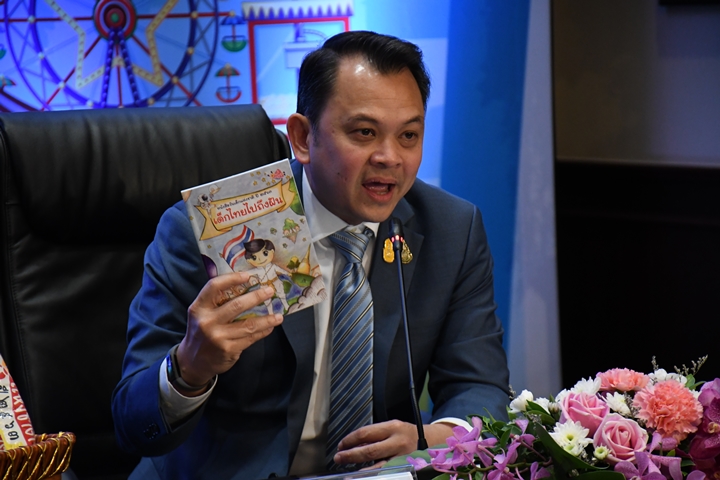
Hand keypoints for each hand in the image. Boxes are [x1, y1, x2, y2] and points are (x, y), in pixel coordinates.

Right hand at [175, 272, 282, 394]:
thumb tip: (243, 284)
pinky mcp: (228, 350)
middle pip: (237, 305)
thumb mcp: (200, 314)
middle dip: (257, 297)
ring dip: (267, 319)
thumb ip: (215, 301)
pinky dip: (262, 332)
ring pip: (249, 324)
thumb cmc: (201, 333)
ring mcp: (218, 337)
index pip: (214, 287)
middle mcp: (207, 322)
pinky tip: (270, 327)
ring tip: (279, 316)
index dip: (231, 278)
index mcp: (198, 308)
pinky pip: (250, 338)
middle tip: (270, 291)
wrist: (192, 362)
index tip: (247, 275)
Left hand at [333, 420, 454, 467]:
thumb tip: (354, 444)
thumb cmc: (408, 435)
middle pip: (369, 450)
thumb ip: (377, 435)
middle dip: (350, 455)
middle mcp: (398, 442)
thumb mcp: (394, 428)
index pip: (365, 433)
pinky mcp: (407, 468)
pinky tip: (365, 475)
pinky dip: (374, 475)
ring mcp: (403, 457)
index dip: (350, 440)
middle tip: (338, 458)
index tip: (340, 445)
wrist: (435, 441)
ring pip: (377, 466)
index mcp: (392, 427)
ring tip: (348, 472)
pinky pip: (387, 473)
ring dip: (360, 470)